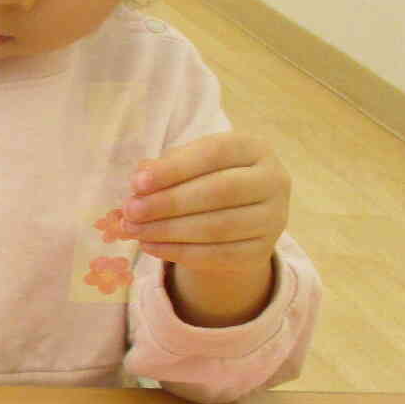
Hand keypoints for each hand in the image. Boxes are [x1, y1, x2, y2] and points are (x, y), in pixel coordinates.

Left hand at [123, 131, 290, 326]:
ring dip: (168, 230)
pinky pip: (218, 255)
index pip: (214, 153)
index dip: (174, 168)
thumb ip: (164, 168)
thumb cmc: (205, 181)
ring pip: (218, 227)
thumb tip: (139, 177)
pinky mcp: (263, 251)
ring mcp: (273, 218)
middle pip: (219, 191)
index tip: (137, 183)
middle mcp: (273, 180)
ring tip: (134, 231)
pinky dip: (179, 252)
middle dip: (169, 202)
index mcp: (253, 148)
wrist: (237, 223)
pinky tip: (150, 247)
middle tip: (131, 211)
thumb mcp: (187, 167)